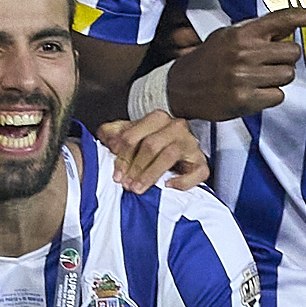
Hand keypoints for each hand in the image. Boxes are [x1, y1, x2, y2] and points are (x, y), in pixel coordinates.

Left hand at [96, 112, 211, 190]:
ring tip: (138, 188)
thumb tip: (104, 136)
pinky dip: (183, 181)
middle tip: (126, 183)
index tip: (116, 173)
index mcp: (157, 118)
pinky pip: (197, 172)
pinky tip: (168, 185)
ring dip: (151, 175)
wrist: (177, 147)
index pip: (134, 135)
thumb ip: (114, 133)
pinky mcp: (201, 161)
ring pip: (170, 155)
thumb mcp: (130, 134)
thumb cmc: (151, 141)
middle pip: (151, 145)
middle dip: (136, 167)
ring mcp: (190, 144)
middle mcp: (175, 127)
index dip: (122, 156)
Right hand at [164, 9, 305, 117]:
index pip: (282, 19)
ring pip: (287, 76)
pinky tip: (252, 92)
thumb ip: (257, 33)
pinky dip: (269, 96)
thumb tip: (290, 30)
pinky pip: (277, 96)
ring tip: (257, 78)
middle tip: (269, 63)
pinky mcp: (245, 100)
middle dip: (285, 59)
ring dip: (277, 78)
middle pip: (292, 53)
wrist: (180, 87)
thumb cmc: (208, 59)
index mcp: (242, 34)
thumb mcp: (228, 37)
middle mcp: (245, 53)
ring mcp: (245, 78)